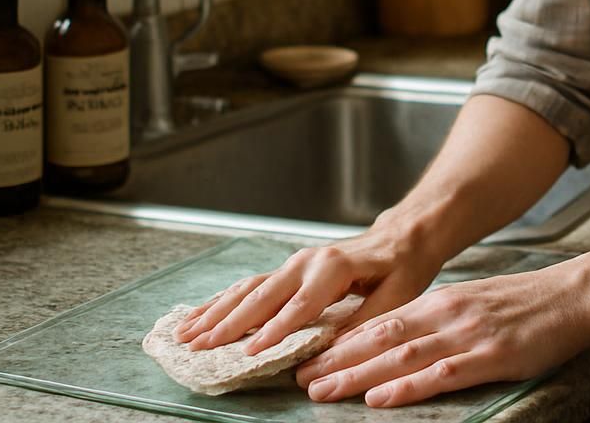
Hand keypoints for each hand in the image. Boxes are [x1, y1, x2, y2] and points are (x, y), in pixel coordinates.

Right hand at [173, 224, 440, 354]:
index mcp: (335, 268)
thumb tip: (334, 351)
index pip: (300, 305)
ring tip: (185, 334)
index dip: (275, 330)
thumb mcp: (398, 294)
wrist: (403, 235)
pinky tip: (199, 316)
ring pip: (248, 289)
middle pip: (262, 296)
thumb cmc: (403, 265)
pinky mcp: (288, 269)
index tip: (251, 352)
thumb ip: (365, 322)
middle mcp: (308, 262)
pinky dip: (222, 302)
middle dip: (229, 323)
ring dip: (216, 312)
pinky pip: (250, 286)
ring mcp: (295, 263)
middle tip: (200, 346)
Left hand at [293, 256, 589, 407]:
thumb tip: (398, 341)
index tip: (307, 357)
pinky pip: (441, 374)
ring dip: (356, 374)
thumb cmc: (527, 304)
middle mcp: (446, 314)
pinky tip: (381, 396)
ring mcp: (468, 335)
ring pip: (400, 356)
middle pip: (379, 338)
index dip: (340, 342)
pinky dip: (407, 386)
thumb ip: (437, 320)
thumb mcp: (474, 302)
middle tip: (299, 377)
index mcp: (441, 301)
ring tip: (323, 389)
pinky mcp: (491, 357)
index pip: (379, 322)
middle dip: (336, 359)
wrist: (576, 295)